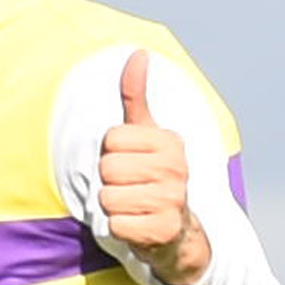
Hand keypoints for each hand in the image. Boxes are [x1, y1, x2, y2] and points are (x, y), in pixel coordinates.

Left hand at [99, 49, 210, 284]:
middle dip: (110, 181)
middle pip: (108, 168)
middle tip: (130, 188)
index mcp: (170, 141)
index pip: (111, 139)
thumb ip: (136, 95)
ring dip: (113, 206)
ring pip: (107, 197)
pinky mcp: (165, 230)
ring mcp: (173, 200)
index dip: (111, 153)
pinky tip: (137, 225)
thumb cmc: (152, 176)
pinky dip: (119, 228)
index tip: (130, 162)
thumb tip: (139, 52)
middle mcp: (177, 168)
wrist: (177, 232)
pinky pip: (116, 225)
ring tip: (133, 206)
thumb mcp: (145, 134)